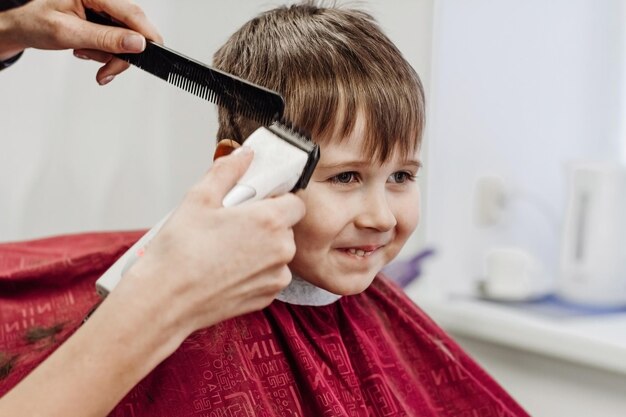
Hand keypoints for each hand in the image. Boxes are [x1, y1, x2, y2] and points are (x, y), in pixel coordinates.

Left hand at [0, 0, 161, 83]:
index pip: (132, 13)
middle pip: (133, 29)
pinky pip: (117, 41)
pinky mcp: (105, 21)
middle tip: (106, 72)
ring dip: (108, 56)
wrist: (25, 27)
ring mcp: (105, 10)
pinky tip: (87, 49)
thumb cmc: (37, 22)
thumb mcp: (70, 33)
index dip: (146, 35)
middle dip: (121, 55)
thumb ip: (105, 38)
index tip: (150, 55)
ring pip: (126, 39)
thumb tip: (136, 42)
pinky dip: (104, 53)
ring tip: (84, 53)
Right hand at [112, 146, 304, 341]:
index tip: (255, 201)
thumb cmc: (179, 252)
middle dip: (265, 223)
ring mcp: (275, 277)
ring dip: (261, 248)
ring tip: (225, 249)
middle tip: (232, 224)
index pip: (295, 202)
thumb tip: (244, 156)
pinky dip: (254, 270)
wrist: (164, 301)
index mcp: (270, 221)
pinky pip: (268, 275)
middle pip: (286, 227)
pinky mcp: (266, 297)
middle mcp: (281, 250)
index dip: (276, 199)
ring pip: (277, 253)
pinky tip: (226, 269)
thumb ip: (227, 171)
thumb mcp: (199, 198)